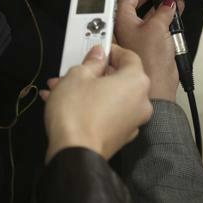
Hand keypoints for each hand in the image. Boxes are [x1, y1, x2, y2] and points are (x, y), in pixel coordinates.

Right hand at [41, 45, 151, 161]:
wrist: (74, 154)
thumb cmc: (78, 115)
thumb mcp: (77, 76)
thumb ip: (91, 62)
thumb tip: (96, 55)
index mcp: (136, 81)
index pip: (129, 56)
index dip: (111, 49)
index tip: (96, 48)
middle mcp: (140, 101)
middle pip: (120, 77)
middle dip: (94, 73)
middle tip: (76, 69)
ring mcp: (133, 121)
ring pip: (111, 96)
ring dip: (89, 90)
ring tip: (62, 88)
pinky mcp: (121, 136)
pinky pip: (108, 113)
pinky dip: (92, 107)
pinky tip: (68, 105)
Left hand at [115, 0, 182, 100]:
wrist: (158, 84)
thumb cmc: (150, 60)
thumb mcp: (157, 28)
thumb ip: (163, 11)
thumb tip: (168, 2)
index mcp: (123, 21)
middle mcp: (129, 27)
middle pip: (138, 3)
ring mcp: (140, 35)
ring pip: (150, 13)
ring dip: (162, 3)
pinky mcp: (151, 43)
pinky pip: (159, 23)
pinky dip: (168, 15)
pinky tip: (177, 9)